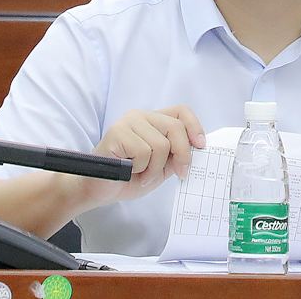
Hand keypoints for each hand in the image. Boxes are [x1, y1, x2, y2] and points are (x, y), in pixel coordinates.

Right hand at [87, 105, 205, 203]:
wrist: (100, 189)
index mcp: (153, 120)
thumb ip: (176, 155)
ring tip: (141, 173)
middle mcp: (141, 116)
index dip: (195, 126)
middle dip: (182, 154)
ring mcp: (128, 122)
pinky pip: (143, 152)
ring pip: (161, 145)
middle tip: (180, 172)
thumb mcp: (161, 166)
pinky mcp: (116, 133)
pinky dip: (141, 169)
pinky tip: (129, 171)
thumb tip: (198, 149)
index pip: (181, 111)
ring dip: (155, 168)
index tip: (201, 145)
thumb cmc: (129, 177)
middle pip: (175, 127)